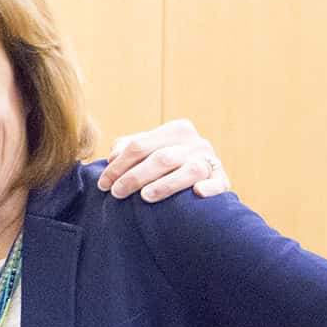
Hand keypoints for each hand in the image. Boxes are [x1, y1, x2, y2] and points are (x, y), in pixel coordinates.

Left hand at [96, 118, 229, 201]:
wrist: (202, 183)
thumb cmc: (167, 168)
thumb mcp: (148, 153)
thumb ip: (129, 149)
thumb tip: (113, 155)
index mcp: (176, 130)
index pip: (140, 145)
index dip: (118, 165)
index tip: (103, 184)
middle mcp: (195, 142)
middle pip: (160, 158)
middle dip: (134, 177)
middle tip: (117, 193)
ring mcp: (210, 160)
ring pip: (187, 170)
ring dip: (165, 184)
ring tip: (145, 196)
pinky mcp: (223, 180)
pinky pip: (217, 183)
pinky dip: (209, 187)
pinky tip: (197, 192)